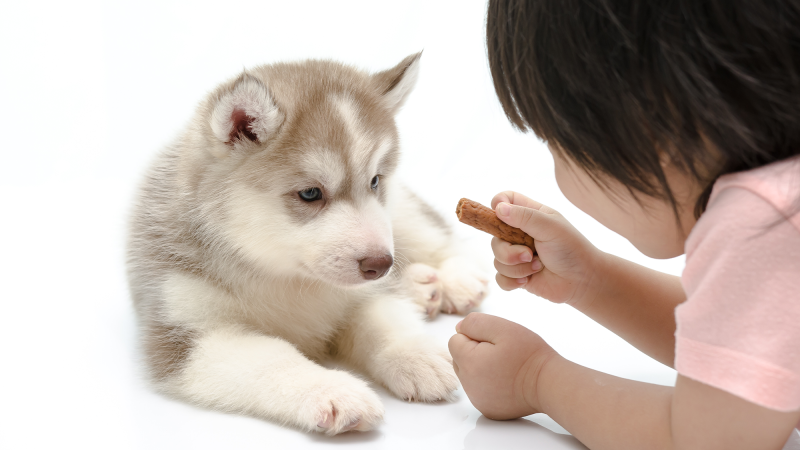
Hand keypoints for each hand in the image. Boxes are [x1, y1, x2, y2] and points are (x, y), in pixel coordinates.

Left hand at [448, 313, 557, 419]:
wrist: (548, 384)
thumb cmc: (528, 354)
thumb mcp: (502, 327)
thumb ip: (475, 323)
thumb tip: (459, 328)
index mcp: (469, 363)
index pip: (455, 341)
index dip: (474, 336)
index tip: (494, 342)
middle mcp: (468, 385)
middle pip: (459, 359)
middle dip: (474, 352)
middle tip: (500, 353)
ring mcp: (477, 399)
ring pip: (468, 375)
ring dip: (480, 367)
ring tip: (504, 367)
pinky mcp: (487, 409)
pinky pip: (478, 390)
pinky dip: (487, 383)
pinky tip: (506, 381)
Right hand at [491, 191, 602, 305]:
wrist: (583, 282)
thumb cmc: (572, 250)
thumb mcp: (550, 227)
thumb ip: (524, 216)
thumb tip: (498, 208)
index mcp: (530, 215)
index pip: (505, 201)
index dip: (498, 204)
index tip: (499, 214)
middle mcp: (520, 234)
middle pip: (495, 236)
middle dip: (508, 250)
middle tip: (529, 255)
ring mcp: (517, 255)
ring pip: (497, 259)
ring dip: (517, 267)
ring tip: (538, 268)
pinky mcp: (517, 275)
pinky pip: (500, 278)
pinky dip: (512, 281)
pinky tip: (527, 281)